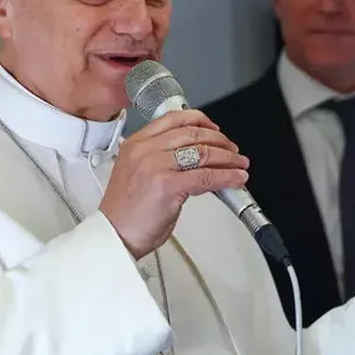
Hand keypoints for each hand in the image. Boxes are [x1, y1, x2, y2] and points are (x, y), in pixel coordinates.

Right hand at [100, 110, 248, 258]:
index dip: (201, 120)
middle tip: (233, 151)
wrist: (114, 235)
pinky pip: (206, 176)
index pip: (174, 119)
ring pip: (203, 152)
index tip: (214, 129)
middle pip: (193, 133)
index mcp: (136, 143)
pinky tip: (236, 179)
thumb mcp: (137, 173)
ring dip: (228, 158)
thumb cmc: (125, 212)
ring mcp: (156, 166)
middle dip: (220, 141)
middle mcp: (145, 150)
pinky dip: (227, 176)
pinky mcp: (169, 185)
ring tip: (240, 165)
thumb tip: (193, 159)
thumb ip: (161, 159)